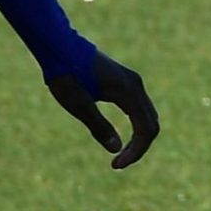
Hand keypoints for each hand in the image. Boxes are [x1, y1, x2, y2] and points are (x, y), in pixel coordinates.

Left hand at [46, 51, 159, 169]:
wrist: (58, 45)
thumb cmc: (66, 74)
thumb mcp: (78, 105)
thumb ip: (99, 127)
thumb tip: (116, 149)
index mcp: (129, 91)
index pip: (146, 129)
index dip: (135, 151)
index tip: (116, 165)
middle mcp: (136, 86)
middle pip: (151, 124)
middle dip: (138, 147)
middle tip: (117, 164)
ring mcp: (133, 83)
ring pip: (147, 117)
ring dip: (138, 138)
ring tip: (119, 154)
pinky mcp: (125, 82)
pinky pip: (139, 109)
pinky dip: (135, 126)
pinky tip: (120, 135)